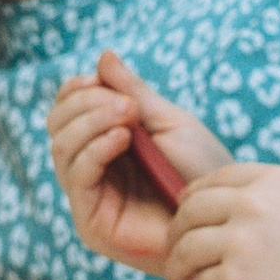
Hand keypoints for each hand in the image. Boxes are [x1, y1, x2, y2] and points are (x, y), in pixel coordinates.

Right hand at [48, 52, 228, 272]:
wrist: (222, 217)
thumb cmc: (202, 172)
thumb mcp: (168, 122)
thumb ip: (133, 93)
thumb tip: (103, 56)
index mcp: (104, 143)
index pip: (66, 110)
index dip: (77, 90)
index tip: (105, 80)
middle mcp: (90, 170)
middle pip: (57, 125)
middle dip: (85, 104)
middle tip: (125, 103)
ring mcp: (88, 197)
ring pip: (61, 148)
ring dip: (91, 122)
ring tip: (128, 116)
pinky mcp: (91, 223)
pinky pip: (77, 177)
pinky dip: (95, 149)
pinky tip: (123, 138)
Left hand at [168, 164, 279, 279]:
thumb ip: (269, 200)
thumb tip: (213, 208)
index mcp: (278, 179)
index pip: (213, 179)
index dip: (195, 200)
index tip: (191, 219)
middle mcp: (255, 204)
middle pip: (190, 211)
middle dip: (180, 234)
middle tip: (180, 256)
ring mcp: (242, 243)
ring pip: (185, 250)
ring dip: (184, 267)